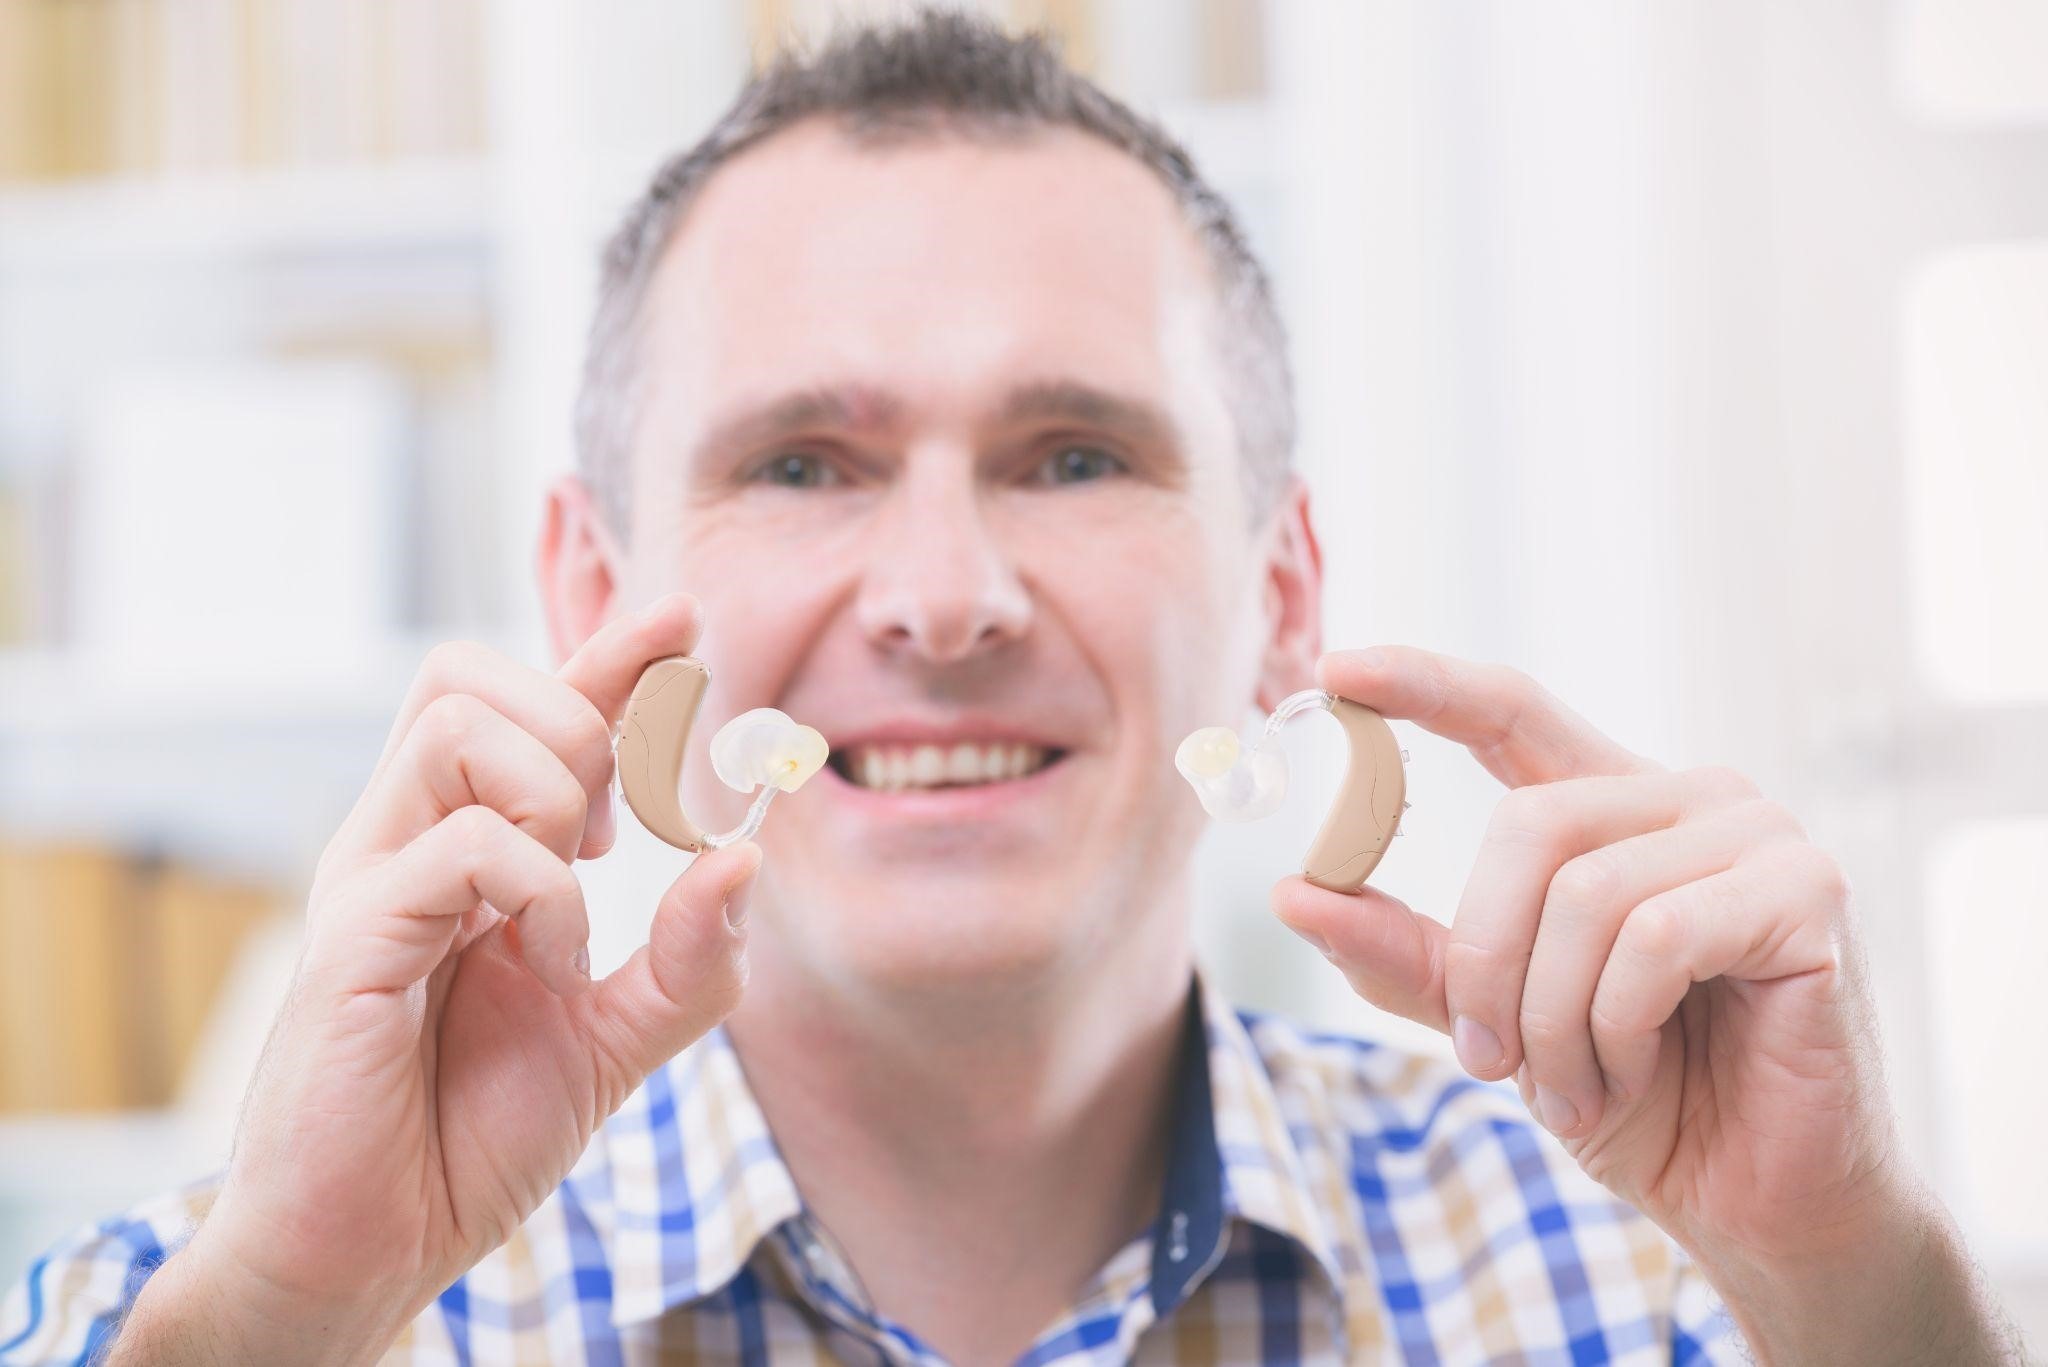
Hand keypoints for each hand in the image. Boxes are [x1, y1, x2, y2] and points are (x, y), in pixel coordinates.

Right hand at [130, 593, 759, 1361]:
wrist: (378, 1247)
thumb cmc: (470, 1134)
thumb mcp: (618, 1041)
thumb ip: (690, 960)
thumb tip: (749, 857)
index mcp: (467, 850)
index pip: (528, 709)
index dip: (606, 651)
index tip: (681, 617)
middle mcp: (409, 842)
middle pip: (469, 675)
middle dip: (577, 718)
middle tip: (614, 836)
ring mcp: (373, 881)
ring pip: (455, 725)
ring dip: (552, 792)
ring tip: (572, 899)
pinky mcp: (351, 940)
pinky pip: (455, 843)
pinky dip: (535, 891)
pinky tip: (546, 963)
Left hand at [1270, 646, 1896, 1269]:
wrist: (1755, 1202)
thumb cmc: (1638, 1099)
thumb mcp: (1495, 1023)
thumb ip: (1410, 954)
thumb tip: (1297, 893)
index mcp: (1616, 809)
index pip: (1513, 712)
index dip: (1424, 685)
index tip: (1335, 673)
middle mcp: (1692, 800)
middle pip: (1528, 823)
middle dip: (1487, 958)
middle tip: (1488, 1058)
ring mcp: (1761, 836)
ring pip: (1586, 891)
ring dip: (1552, 1017)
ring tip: (1578, 1086)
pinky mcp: (1810, 893)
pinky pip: (1656, 937)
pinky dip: (1618, 1025)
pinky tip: (1633, 1074)